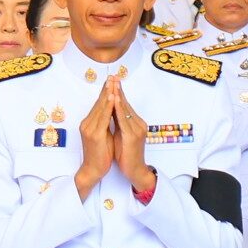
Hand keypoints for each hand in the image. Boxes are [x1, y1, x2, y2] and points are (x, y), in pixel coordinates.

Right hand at [74, 84, 114, 198]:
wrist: (93, 170)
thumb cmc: (100, 155)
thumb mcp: (103, 135)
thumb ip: (105, 123)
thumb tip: (113, 112)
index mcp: (89, 123)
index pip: (99, 104)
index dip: (105, 92)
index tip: (112, 81)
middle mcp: (87, 123)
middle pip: (99, 103)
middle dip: (106, 89)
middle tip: (113, 76)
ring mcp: (90, 128)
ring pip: (101, 107)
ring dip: (108, 94)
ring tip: (113, 82)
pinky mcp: (94, 135)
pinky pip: (103, 117)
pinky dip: (108, 106)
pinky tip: (112, 98)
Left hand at [111, 75, 154, 191]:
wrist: (135, 170)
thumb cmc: (126, 155)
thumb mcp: (121, 135)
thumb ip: (117, 123)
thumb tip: (110, 111)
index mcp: (134, 123)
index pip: (124, 104)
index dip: (118, 92)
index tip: (111, 81)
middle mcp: (138, 123)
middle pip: (125, 103)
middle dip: (118, 89)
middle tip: (112, 76)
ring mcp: (137, 129)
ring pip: (125, 109)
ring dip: (118, 95)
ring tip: (113, 83)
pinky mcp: (133, 136)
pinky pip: (124, 119)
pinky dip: (119, 109)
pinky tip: (115, 100)